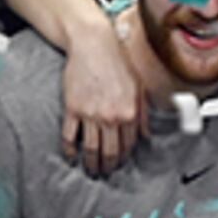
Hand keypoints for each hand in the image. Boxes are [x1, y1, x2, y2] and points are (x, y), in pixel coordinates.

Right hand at [58, 31, 141, 177]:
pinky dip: (70, 149)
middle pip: (109, 152)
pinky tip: (71, 155)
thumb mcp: (139, 86)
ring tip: (90, 170)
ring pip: (91, 149)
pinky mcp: (73, 109)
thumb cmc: (117, 61)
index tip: (120, 163)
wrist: (93, 44)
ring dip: (91, 164)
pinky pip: (70, 136)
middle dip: (108, 167)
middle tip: (104, 173)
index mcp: (130, 113)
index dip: (124, 158)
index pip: (128, 145)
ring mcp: (91, 114)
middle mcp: (111, 117)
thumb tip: (147, 135)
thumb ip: (144, 113)